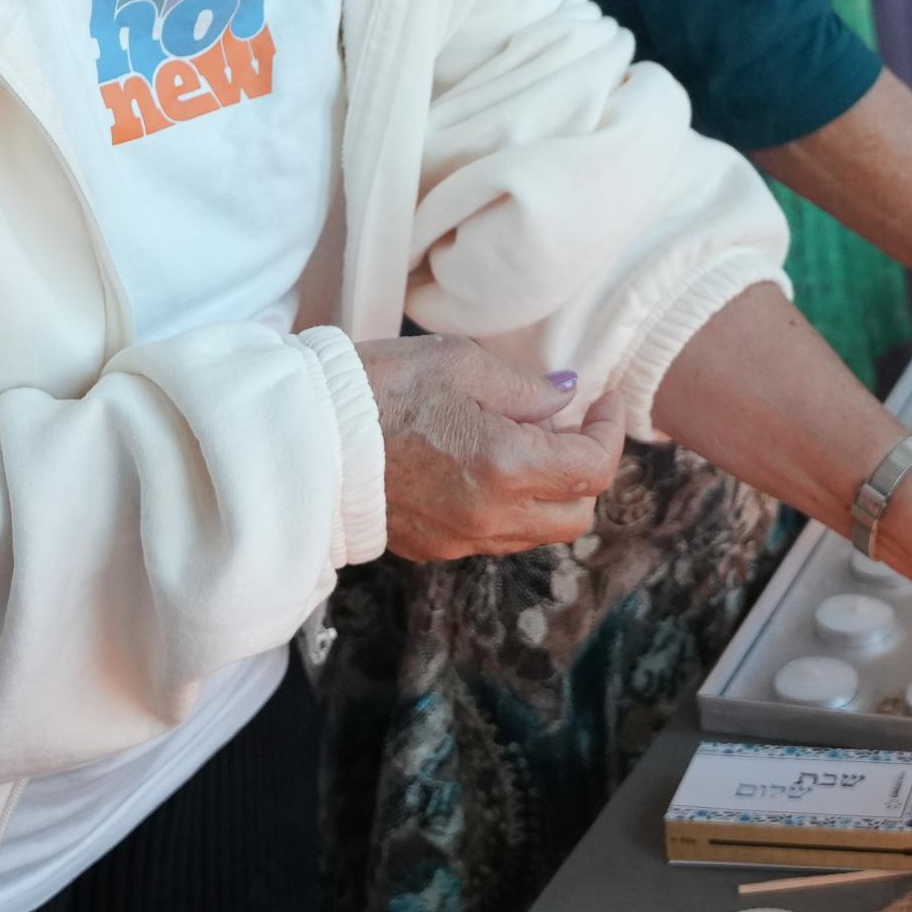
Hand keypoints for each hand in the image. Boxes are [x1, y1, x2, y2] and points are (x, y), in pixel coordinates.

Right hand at [360, 334, 625, 557]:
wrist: (302, 434)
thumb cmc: (379, 387)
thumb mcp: (460, 364)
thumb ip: (527, 388)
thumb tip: (567, 397)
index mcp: (506, 466)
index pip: (594, 469)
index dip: (609, 431)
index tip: (602, 400)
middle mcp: (490, 515)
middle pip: (577, 514)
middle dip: (586, 469)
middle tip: (568, 424)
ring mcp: (459, 540)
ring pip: (537, 532)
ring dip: (550, 493)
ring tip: (527, 443)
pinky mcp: (432, 548)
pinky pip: (495, 537)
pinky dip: (510, 508)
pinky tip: (486, 467)